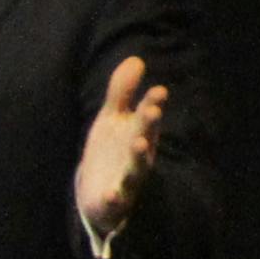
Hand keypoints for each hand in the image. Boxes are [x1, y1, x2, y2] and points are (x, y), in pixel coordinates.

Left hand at [71, 53, 167, 236]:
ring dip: (138, 156)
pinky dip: (115, 196)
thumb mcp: (112, 119)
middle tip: (153, 110)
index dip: (152, 103)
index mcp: (138, 132)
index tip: (159, 91)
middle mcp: (137, 154)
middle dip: (149, 124)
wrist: (101, 194)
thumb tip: (136, 59)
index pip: (147, 115)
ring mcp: (128, 177)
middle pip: (145, 136)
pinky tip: (111, 193)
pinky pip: (116, 199)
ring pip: (136, 168)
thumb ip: (122, 92)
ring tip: (139, 144)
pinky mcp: (114, 199)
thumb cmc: (111, 151)